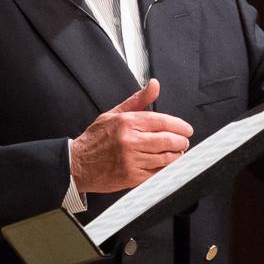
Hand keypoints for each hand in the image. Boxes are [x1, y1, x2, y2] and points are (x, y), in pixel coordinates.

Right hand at [68, 79, 192, 192]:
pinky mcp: (132, 177)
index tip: (186, 129)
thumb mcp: (114, 114)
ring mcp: (131, 160)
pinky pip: (157, 173)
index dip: (179, 126)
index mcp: (127, 123)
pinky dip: (166, 169)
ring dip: (176, 155)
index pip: (162, 121)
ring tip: (177, 152)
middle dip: (181, 141)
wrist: (77, 164)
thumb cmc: (95, 139)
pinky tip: (166, 165)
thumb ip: (138, 101)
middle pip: (168, 140)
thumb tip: (154, 85)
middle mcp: (130, 141)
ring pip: (166, 158)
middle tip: (184, 142)